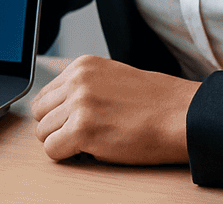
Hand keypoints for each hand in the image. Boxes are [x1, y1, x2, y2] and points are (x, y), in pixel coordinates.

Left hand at [29, 55, 198, 164]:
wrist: (182, 115)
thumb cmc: (157, 104)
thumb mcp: (113, 79)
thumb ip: (86, 88)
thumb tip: (61, 109)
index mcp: (82, 66)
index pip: (46, 94)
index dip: (57, 114)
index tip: (71, 123)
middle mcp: (76, 81)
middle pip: (40, 112)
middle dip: (56, 128)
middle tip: (79, 137)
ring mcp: (78, 103)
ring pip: (43, 132)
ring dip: (62, 142)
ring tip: (89, 143)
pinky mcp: (82, 129)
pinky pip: (52, 150)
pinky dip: (66, 156)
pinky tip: (89, 152)